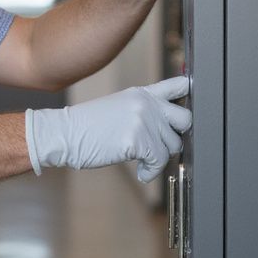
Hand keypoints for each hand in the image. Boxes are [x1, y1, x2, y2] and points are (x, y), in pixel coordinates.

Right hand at [26, 76, 191, 182]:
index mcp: (141, 93)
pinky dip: (151, 171)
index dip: (191, 92)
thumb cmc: (86, 126)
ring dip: (158, 157)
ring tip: (142, 160)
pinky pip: (159, 161)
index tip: (193, 102)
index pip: (178, 85)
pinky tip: (140, 172)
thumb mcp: (117, 107)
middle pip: (185, 119)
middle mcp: (146, 103)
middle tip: (160, 145)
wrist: (64, 134)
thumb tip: (168, 127)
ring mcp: (143, 120)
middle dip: (175, 136)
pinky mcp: (138, 139)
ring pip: (172, 145)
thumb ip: (143, 110)